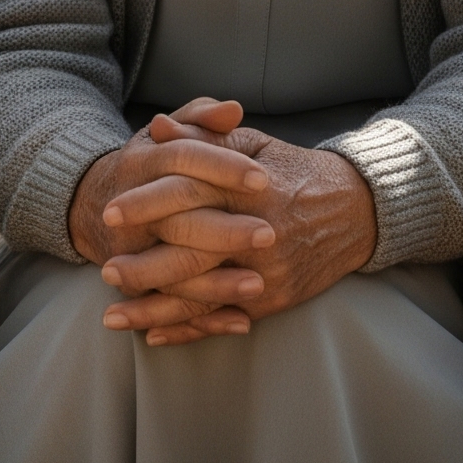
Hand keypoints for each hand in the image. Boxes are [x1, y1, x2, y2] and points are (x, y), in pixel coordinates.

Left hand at [93, 104, 377, 343]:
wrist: (357, 209)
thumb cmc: (291, 170)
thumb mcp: (251, 144)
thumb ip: (204, 135)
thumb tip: (158, 126)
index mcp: (247, 188)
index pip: (190, 193)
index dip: (148, 203)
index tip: (109, 211)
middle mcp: (258, 233)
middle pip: (194, 253)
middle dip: (146, 266)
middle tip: (105, 270)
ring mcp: (268, 272)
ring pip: (205, 296)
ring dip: (157, 310)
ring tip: (114, 316)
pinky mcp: (276, 298)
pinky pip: (226, 318)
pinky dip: (188, 330)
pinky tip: (153, 336)